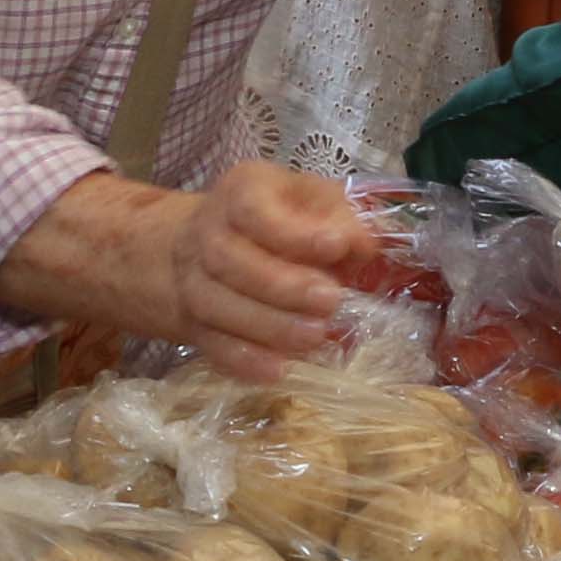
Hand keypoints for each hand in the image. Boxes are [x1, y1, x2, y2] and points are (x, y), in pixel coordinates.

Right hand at [160, 163, 390, 380]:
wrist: (207, 239)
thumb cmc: (278, 216)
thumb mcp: (311, 199)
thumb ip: (342, 216)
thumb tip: (368, 244)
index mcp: (241, 191)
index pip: (253, 210)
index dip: (292, 233)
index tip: (336, 248)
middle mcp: (208, 232)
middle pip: (228, 260)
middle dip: (281, 286)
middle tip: (331, 302)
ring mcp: (192, 279)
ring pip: (215, 304)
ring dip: (266, 325)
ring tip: (314, 337)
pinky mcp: (194, 321)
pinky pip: (211, 344)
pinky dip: (243, 360)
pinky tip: (278, 370)